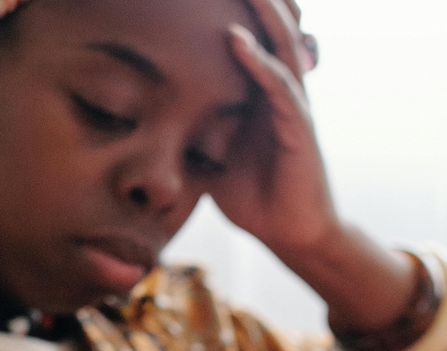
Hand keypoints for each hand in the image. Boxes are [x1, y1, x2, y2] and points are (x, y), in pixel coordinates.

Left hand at [214, 0, 339, 262]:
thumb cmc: (253, 196)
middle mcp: (280, 93)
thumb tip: (146, 127)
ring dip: (262, 15)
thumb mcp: (210, 158)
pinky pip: (281, 90)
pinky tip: (238, 43)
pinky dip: (260, 65)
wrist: (289, 234)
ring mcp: (293, 109)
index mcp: (259, 96)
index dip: (235, 12)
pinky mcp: (300, 131)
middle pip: (272, 31)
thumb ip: (190, 134)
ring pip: (280, 48)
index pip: (249, 40)